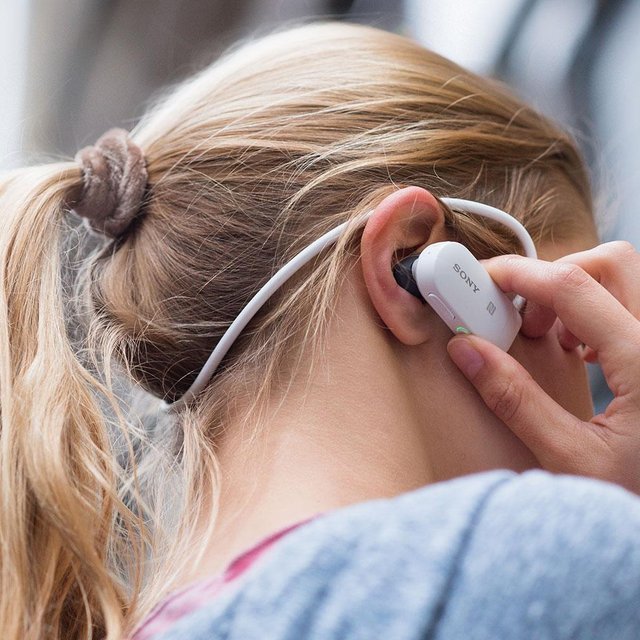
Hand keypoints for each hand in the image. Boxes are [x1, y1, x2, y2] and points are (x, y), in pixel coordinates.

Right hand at [446, 241, 639, 494]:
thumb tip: (467, 350)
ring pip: (624, 278)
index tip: (483, 280)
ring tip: (552, 337)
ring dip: (577, 293)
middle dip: (556, 277)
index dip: (519, 276)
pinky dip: (596, 312)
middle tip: (525, 318)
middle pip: (610, 262)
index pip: (572, 287)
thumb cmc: (637, 499)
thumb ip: (515, 400)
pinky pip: (630, 304)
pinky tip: (582, 350)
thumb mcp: (571, 459)